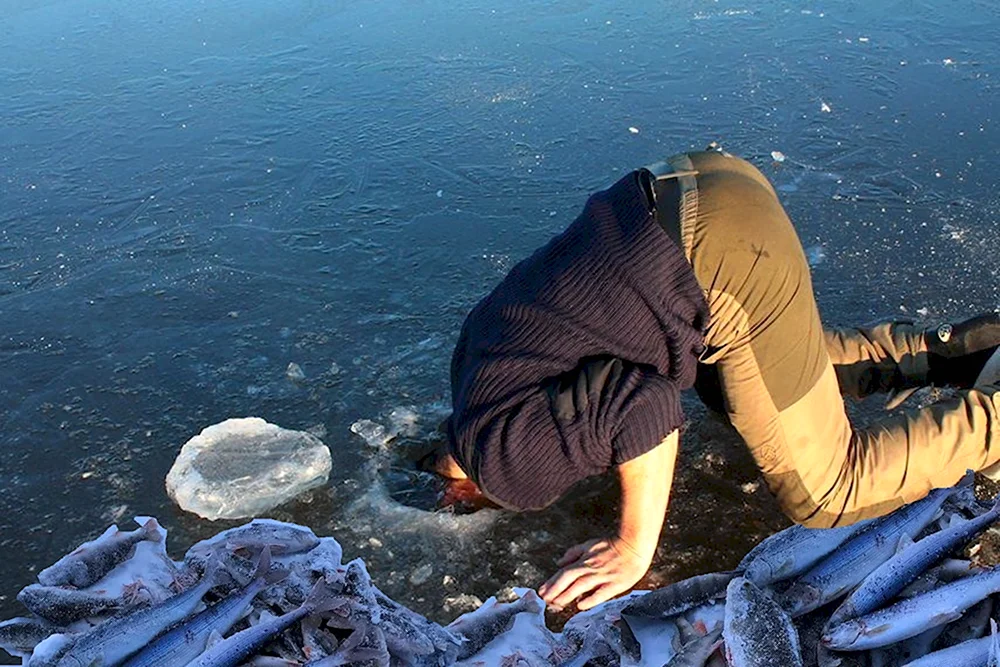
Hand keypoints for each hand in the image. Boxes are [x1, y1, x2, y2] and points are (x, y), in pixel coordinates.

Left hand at [537, 536, 652, 611]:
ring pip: (581, 586)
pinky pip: (601, 593)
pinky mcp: (616, 583)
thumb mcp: (589, 544)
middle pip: (569, 579)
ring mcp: (603, 576)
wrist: (634, 544)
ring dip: (567, 595)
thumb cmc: (613, 545)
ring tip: (556, 604)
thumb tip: (559, 562)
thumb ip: (573, 553)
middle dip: (555, 590)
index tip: (542, 591)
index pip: (564, 572)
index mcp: (585, 560)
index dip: (552, 582)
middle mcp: (591, 568)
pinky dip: (590, 599)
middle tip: (545, 600)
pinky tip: (580, 606)